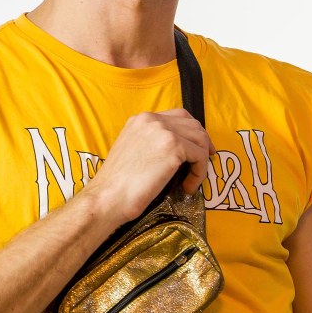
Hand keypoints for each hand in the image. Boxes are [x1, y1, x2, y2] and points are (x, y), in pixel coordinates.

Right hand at [86, 108, 214, 222]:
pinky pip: (200, 157)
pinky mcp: (174, 147)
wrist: (108, 196)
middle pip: (193, 124)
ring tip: (191, 181)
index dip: (192, 131)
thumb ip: (151, 142)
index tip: (198, 147)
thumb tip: (177, 150)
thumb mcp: (132, 150)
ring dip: (201, 161)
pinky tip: (188, 187)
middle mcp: (152, 119)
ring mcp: (164, 131)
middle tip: (203, 162)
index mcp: (140, 119)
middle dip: (203, 143)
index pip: (178, 116)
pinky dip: (199, 173)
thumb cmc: (117, 183)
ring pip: (200, 139)